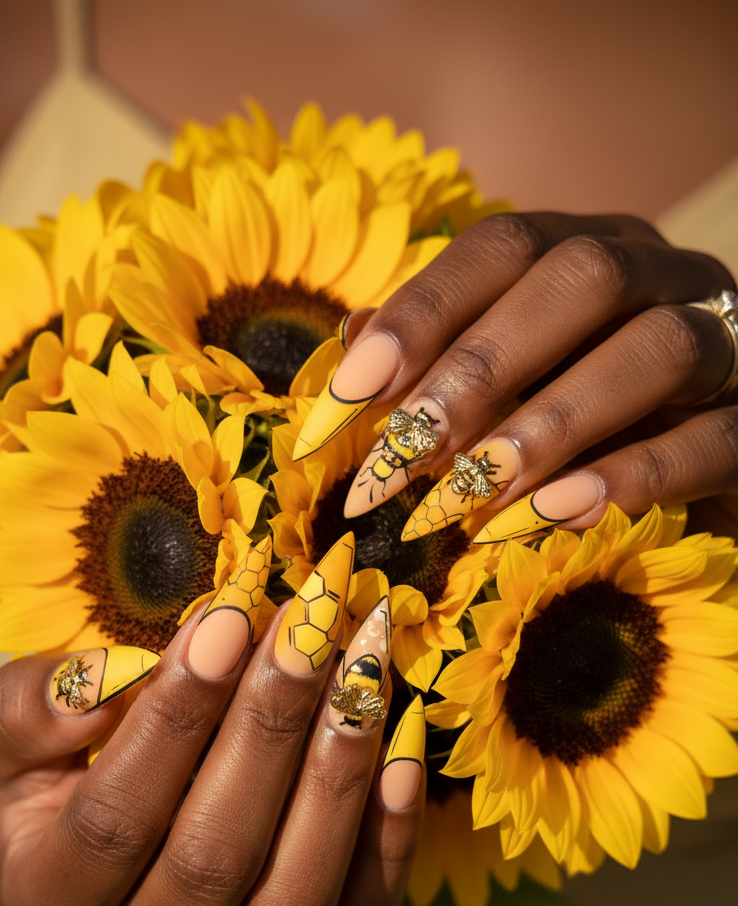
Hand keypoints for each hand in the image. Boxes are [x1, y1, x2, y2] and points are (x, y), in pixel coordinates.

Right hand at [0, 542, 421, 905]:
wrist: (111, 845)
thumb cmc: (60, 771)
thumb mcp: (12, 733)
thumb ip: (29, 708)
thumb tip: (101, 686)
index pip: (114, 821)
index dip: (172, 718)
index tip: (226, 617)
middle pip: (212, 859)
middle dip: (267, 729)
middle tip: (309, 627)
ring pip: (294, 897)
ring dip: (335, 774)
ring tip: (361, 668)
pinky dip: (391, 829)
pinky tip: (400, 736)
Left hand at [297, 212, 737, 540]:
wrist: (699, 470)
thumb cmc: (578, 428)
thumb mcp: (502, 392)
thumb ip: (435, 366)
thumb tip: (352, 355)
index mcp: (584, 254)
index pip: (502, 247)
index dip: (422, 312)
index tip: (350, 393)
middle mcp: (660, 276)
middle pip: (580, 278)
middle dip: (482, 365)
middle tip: (410, 449)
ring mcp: (722, 344)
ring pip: (657, 345)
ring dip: (556, 418)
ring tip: (481, 488)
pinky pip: (711, 436)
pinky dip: (634, 475)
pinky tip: (559, 513)